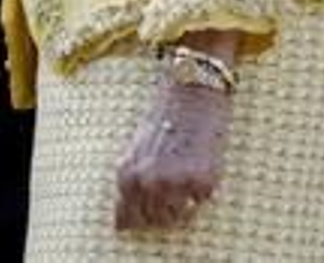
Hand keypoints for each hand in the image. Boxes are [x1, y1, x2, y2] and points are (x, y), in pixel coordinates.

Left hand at [114, 78, 231, 230]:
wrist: (190, 95)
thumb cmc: (163, 122)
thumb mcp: (136, 152)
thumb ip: (130, 188)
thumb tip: (121, 227)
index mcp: (126, 175)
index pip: (128, 219)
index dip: (140, 221)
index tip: (151, 213)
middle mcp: (147, 182)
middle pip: (155, 222)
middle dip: (166, 212)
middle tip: (174, 188)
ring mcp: (174, 183)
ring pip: (179, 218)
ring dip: (184, 205)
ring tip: (184, 176)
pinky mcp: (201, 181)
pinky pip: (201, 202)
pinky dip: (202, 191)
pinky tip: (198, 166)